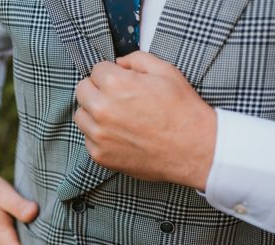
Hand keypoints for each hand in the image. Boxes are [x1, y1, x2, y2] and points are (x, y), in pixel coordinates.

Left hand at [74, 51, 216, 190]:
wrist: (193, 149)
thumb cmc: (182, 110)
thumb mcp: (165, 71)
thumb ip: (136, 60)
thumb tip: (118, 63)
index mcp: (115, 84)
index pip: (96, 70)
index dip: (111, 73)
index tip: (121, 82)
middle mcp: (102, 109)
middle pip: (82, 91)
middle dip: (97, 90)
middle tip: (116, 98)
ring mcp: (99, 135)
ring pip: (81, 116)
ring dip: (93, 113)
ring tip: (117, 117)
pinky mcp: (100, 155)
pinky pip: (88, 139)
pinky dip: (99, 136)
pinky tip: (120, 135)